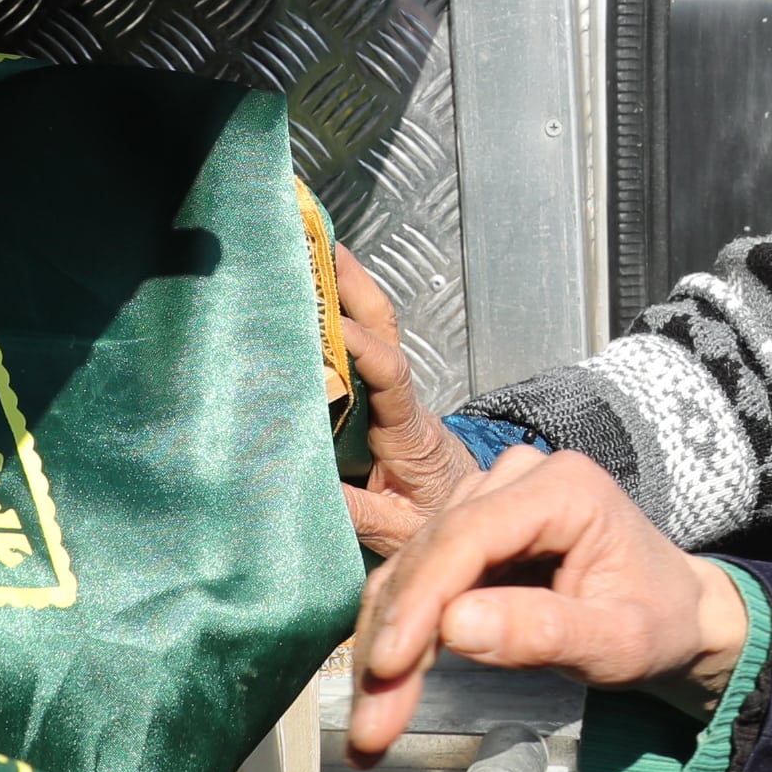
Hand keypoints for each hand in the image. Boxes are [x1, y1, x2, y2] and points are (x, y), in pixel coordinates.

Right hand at [334, 247, 472, 558]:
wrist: (465, 521)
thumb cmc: (435, 520)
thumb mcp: (397, 526)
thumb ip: (356, 511)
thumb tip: (305, 490)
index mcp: (409, 430)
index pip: (391, 376)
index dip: (363, 348)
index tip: (332, 327)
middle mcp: (400, 400)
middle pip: (383, 330)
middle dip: (353, 285)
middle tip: (317, 245)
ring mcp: (388, 394)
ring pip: (371, 329)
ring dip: (342, 288)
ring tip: (306, 249)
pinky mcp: (375, 398)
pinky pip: (355, 347)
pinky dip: (334, 313)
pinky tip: (307, 294)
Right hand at [344, 450, 749, 757]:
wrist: (675, 616)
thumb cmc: (659, 623)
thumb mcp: (618, 642)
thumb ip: (544, 633)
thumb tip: (456, 627)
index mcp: (564, 489)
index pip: (469, 536)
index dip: (420, 600)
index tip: (388, 665)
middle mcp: (518, 479)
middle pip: (432, 555)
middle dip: (395, 639)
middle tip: (372, 720)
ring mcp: (490, 501)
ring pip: (412, 570)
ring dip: (387, 645)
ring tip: (375, 719)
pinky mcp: (473, 534)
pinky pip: (420, 582)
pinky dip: (399, 638)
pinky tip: (386, 691)